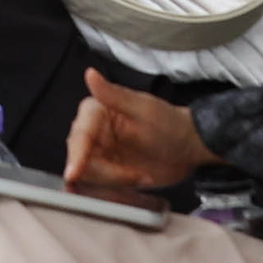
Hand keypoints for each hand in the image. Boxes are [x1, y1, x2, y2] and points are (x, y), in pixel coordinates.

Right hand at [61, 68, 210, 195]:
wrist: (188, 148)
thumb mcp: (143, 109)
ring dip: (115, 182)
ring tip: (141, 176)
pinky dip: (115, 189)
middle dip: (107, 173)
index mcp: (95, 112)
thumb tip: (90, 74)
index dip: (76, 156)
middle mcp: (91, 132)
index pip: (80, 136)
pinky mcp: (106, 172)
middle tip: (136, 176)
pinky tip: (136, 181)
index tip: (74, 174)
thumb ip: (114, 94)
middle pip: (81, 159)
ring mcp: (97, 154)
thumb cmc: (169, 124)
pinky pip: (98, 185)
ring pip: (89, 175)